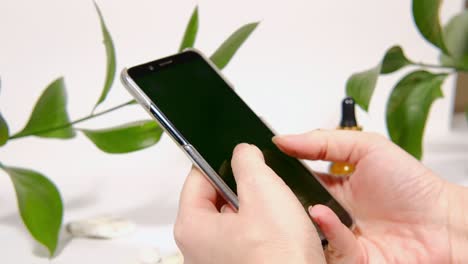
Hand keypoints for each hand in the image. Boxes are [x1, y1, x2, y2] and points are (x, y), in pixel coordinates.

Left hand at [174, 143, 325, 263]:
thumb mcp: (264, 191)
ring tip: (277, 208)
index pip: (196, 178)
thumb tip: (243, 153)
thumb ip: (248, 161)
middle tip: (263, 181)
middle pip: (215, 200)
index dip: (217, 160)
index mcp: (192, 227)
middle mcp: (198, 250)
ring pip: (234, 221)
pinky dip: (263, 230)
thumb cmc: (279, 259)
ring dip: (256, 209)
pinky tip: (282, 231)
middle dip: (242, 187)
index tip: (234, 153)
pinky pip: (248, 240)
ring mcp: (219, 263)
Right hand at [274, 130, 467, 262]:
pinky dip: (326, 230)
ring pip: (308, 231)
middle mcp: (335, 213)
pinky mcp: (351, 258)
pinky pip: (331, 247)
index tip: (263, 162)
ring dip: (300, 216)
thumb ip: (324, 141)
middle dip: (282, 198)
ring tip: (296, 200)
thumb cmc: (414, 185)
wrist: (446, 221)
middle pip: (296, 208)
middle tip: (267, 185)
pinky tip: (324, 213)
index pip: (297, 180)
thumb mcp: (367, 147)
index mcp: (335, 187)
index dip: (280, 173)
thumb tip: (284, 139)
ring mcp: (341, 237)